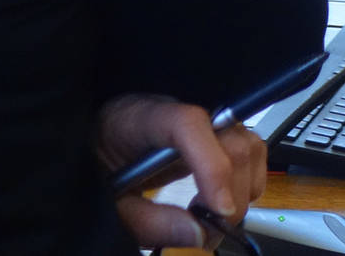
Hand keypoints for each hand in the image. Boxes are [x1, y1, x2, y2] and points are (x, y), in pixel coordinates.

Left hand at [96, 92, 266, 250]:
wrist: (94, 140)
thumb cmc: (95, 164)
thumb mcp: (108, 201)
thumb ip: (148, 220)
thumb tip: (200, 233)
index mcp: (143, 119)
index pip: (188, 125)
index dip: (211, 165)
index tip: (218, 210)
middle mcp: (182, 110)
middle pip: (229, 141)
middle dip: (230, 193)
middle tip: (208, 230)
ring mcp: (203, 121)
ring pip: (248, 146)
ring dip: (242, 190)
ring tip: (212, 217)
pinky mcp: (215, 135)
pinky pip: (250, 153)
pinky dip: (246, 183)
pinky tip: (220, 203)